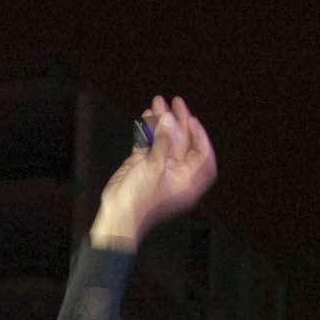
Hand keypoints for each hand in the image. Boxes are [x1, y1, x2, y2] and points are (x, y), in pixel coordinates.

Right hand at [90, 94, 216, 249]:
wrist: (117, 216)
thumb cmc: (141, 200)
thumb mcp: (155, 168)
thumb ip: (164, 142)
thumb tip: (170, 119)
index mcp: (187, 179)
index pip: (202, 156)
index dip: (200, 137)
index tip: (193, 121)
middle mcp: (176, 173)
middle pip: (183, 143)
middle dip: (179, 122)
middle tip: (176, 102)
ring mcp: (159, 168)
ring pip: (164, 140)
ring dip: (161, 122)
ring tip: (157, 102)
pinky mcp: (142, 166)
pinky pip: (148, 144)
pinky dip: (147, 131)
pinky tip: (146, 115)